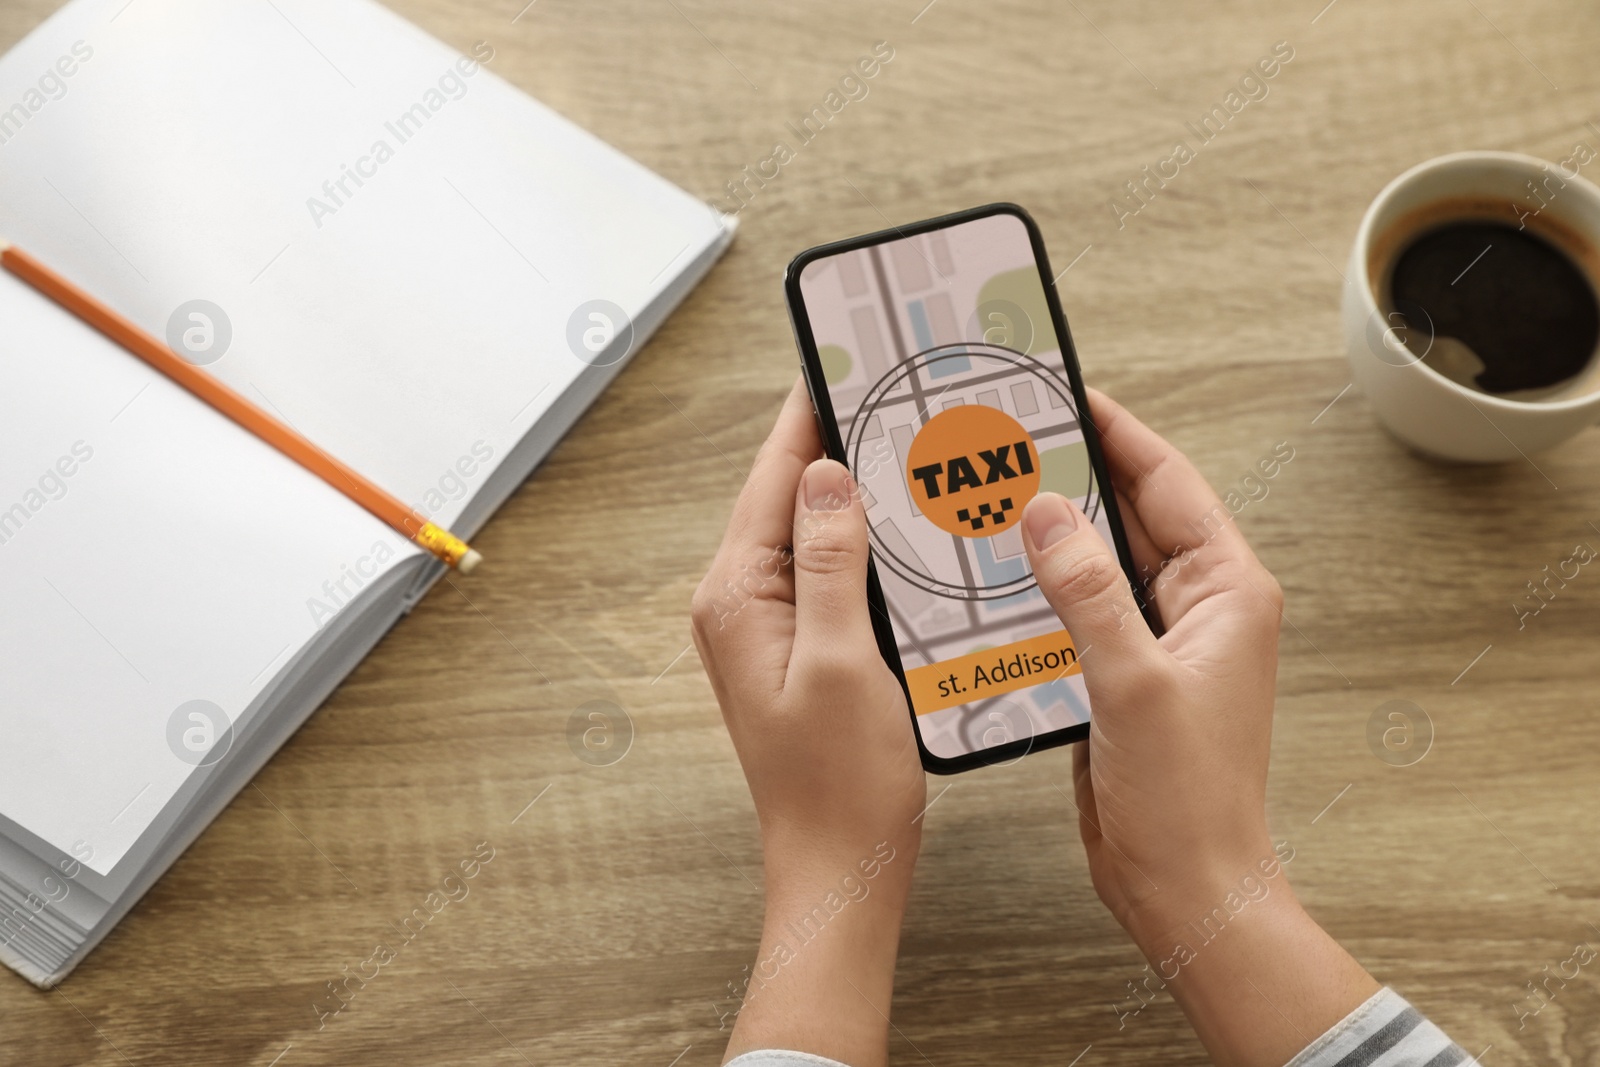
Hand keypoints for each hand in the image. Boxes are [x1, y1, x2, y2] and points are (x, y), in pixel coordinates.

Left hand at [693, 377, 925, 1066]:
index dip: (810, 411)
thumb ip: (831, 562)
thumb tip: (823, 475)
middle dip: (837, 439)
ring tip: (905, 438)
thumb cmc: (839, 782)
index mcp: (738, 596)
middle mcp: (741, 603)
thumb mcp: (842, 662)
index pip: (772, 476)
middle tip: (890, 388)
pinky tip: (906, 527)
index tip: (846, 354)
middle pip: (789, 494)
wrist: (841, 864)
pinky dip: (865, 541)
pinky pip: (830, 570)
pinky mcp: (800, 645)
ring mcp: (769, 625)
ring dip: (854, 489)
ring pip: (813, 530)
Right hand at [1020, 389, 1376, 1065]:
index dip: (1117, 432)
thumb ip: (1089, 591)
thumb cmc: (1187, 800)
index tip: (1065, 394)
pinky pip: (1080, 607)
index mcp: (1229, 591)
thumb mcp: (1134, 684)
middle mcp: (1200, 605)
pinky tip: (995, 575)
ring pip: (1100, 560)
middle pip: (1131, 513)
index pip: (1168, 483)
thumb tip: (1046, 511)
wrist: (1185, 887)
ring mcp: (1161, 639)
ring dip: (1051, 532)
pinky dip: (1041, 587)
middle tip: (1011, 439)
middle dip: (1073, 474)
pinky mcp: (1125, 672)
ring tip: (990, 495)